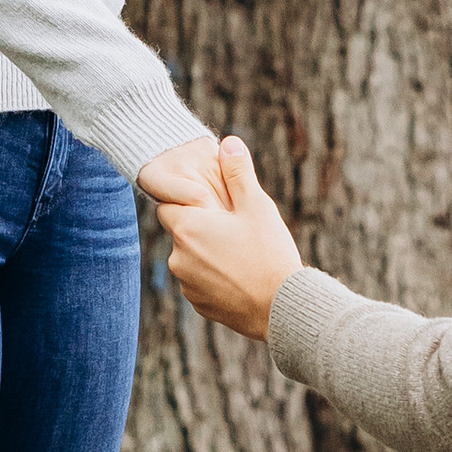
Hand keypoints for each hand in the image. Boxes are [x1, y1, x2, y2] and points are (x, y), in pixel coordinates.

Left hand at [153, 135, 302, 341]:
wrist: (282, 309)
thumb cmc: (269, 254)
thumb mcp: (257, 207)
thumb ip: (238, 173)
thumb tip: (228, 143)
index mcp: (187, 228)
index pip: (169, 204)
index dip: (191, 201)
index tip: (214, 204)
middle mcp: (178, 257)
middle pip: (182, 231)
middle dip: (202, 227)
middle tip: (235, 228)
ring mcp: (187, 284)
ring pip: (190, 258)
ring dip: (208, 252)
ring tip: (242, 254)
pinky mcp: (198, 304)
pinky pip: (200, 282)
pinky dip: (214, 276)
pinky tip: (241, 275)